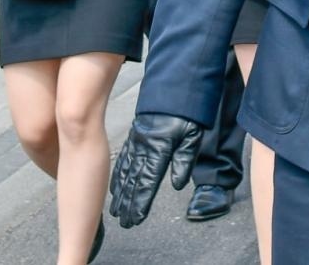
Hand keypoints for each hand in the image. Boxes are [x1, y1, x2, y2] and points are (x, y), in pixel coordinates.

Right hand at [109, 113, 202, 228]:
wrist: (175, 85)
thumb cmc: (187, 111)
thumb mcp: (193, 134)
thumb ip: (184, 159)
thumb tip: (177, 184)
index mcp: (160, 147)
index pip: (148, 181)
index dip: (141, 202)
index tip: (136, 219)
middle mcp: (144, 146)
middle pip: (134, 181)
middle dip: (128, 204)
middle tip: (124, 223)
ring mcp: (137, 141)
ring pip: (125, 171)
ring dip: (120, 193)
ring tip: (115, 211)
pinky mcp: (135, 136)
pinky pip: (123, 158)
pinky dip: (118, 175)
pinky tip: (114, 187)